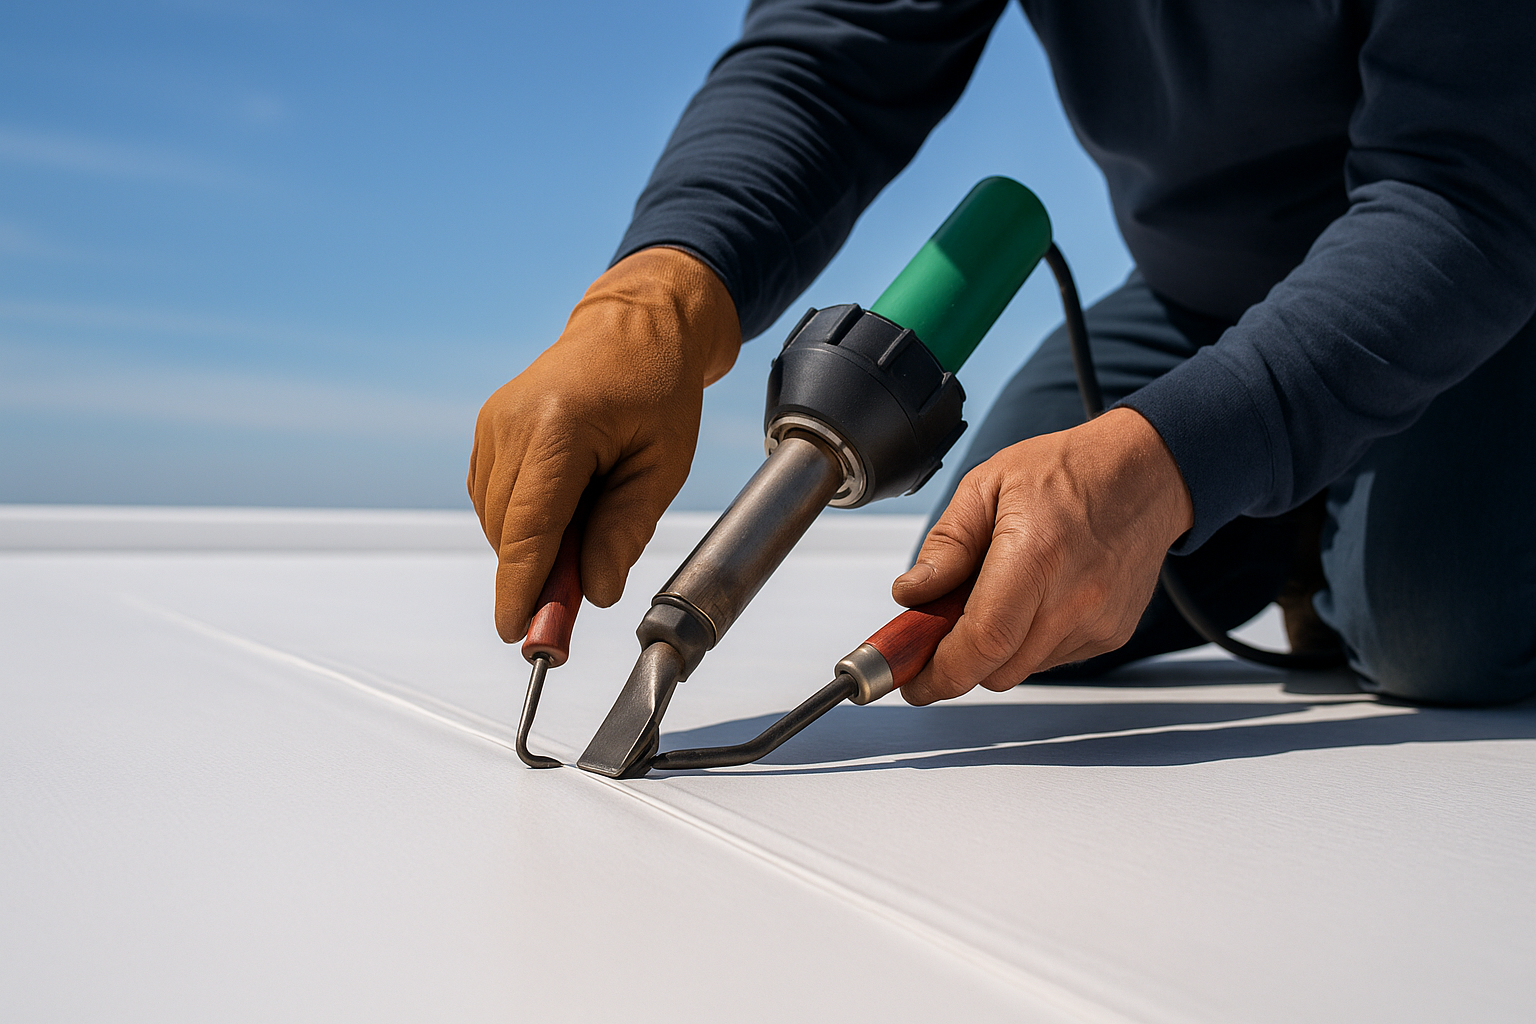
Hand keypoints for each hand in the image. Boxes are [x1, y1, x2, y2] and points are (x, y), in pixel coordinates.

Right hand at [468, 247, 739, 641]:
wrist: (634, 326)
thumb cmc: (657, 389)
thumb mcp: (662, 465)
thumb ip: (625, 530)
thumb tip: (593, 592)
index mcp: (560, 427)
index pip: (530, 528)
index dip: (522, 588)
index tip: (520, 633)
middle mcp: (512, 423)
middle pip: (509, 532)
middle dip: (534, 578)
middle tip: (574, 604)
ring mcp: (493, 424)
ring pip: (497, 520)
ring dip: (533, 545)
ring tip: (590, 519)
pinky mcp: (488, 429)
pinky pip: (494, 499)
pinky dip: (524, 519)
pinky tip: (567, 503)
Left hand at [891, 407, 1192, 703]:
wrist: (1145, 475)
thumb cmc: (1067, 472)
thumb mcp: (986, 486)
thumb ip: (946, 545)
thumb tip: (910, 595)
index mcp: (1036, 555)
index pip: (983, 641)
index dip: (939, 673)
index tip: (911, 681)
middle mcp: (1075, 598)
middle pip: (997, 669)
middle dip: (957, 662)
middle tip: (937, 632)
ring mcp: (1099, 622)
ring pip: (1021, 670)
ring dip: (994, 650)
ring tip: (995, 596)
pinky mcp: (1113, 635)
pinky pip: (1051, 659)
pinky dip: (1027, 643)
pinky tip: (1033, 600)